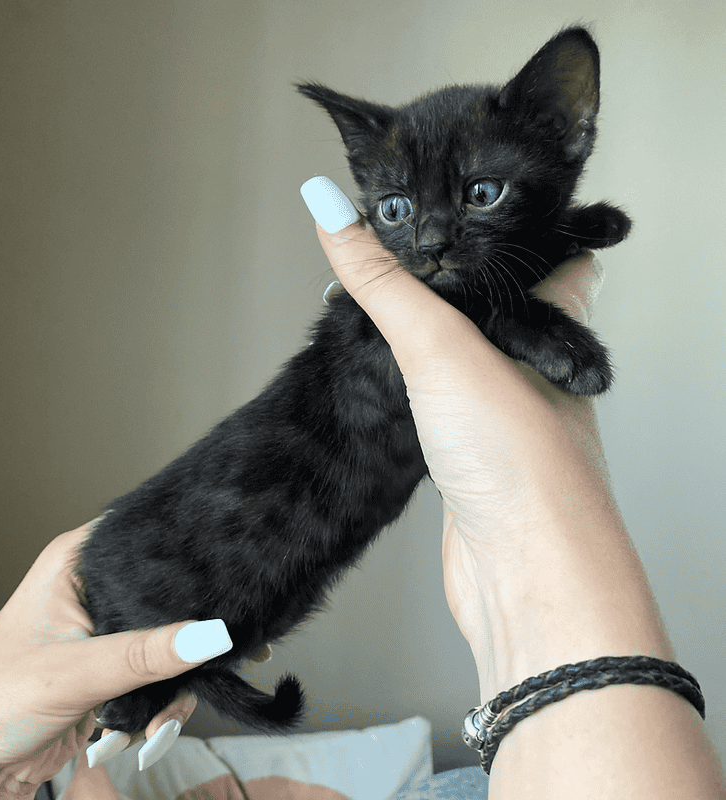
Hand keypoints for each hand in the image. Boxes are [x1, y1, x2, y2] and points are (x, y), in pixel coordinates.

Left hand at [0, 523, 231, 798]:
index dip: (187, 563)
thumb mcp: (73, 674)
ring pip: (169, 643)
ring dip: (173, 686)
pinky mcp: (111, 670)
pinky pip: (158, 678)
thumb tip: (210, 634)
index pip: (147, 542)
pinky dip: (161, 707)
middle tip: (214, 663)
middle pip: (167, 598)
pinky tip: (148, 731)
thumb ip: (145, 654)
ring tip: (160, 720)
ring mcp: (103, 632)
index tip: (224, 591)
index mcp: (75, 563)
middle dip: (187, 640)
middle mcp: (92, 591)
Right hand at [307, 206, 672, 700]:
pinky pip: (440, 409)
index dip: (513, 228)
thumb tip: (331, 210)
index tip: (467, 203)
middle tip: (402, 249)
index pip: (548, 258)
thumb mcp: (442, 348)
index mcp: (550, 330)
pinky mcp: (471, 459)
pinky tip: (384, 383)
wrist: (525, 574)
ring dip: (425, 339)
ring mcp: (503, 417)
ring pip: (464, 362)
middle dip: (449, 283)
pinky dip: (411, 391)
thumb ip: (384, 283)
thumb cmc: (522, 464)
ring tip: (376, 304)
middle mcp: (533, 371)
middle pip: (495, 310)